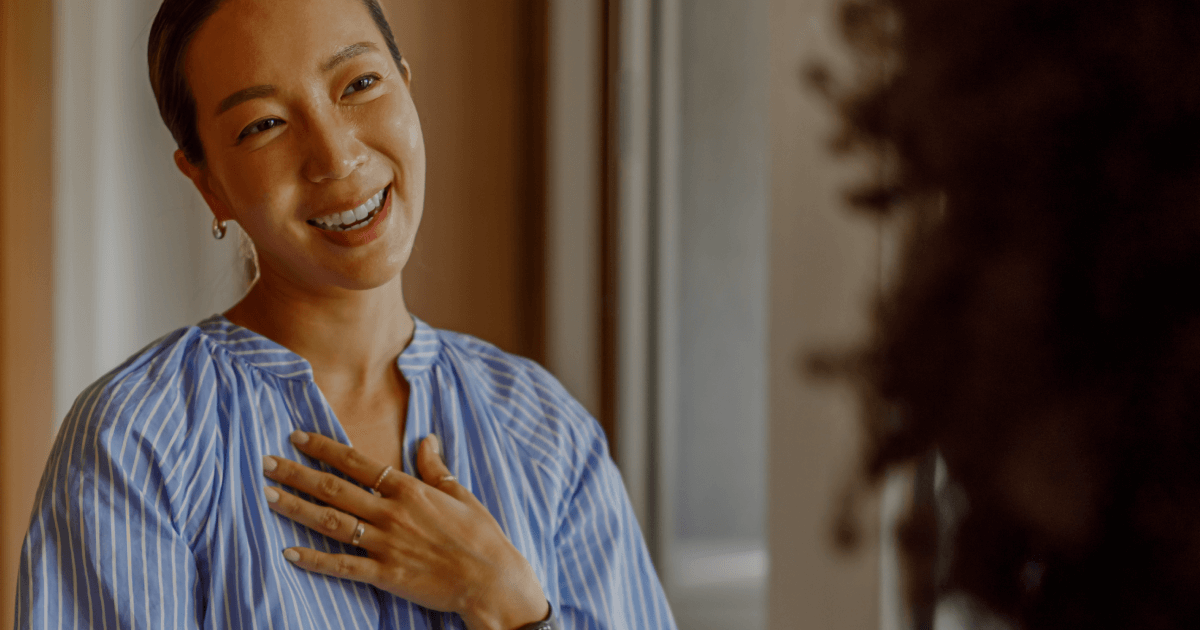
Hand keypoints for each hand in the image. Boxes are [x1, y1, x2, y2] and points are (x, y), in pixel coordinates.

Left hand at [262, 431, 548, 629]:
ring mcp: (386, 543)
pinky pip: (342, 565)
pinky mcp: (385, 573)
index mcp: (410, 489)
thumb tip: (426, 438)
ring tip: (268, 496)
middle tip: (267, 462)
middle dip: (297, 473)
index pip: (357, 462)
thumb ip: (436, 468)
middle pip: (334, 488)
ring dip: (297, 508)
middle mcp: (392, 512)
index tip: (297, 437)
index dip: (324, 448)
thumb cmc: (482, 536)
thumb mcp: (461, 494)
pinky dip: (313, 559)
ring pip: (331, 522)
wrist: (492, 580)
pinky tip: (288, 552)